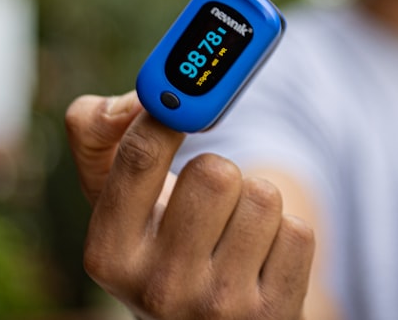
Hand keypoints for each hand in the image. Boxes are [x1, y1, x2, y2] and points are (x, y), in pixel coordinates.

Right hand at [65, 92, 314, 319]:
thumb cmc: (164, 245)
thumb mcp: (118, 201)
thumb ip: (100, 136)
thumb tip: (137, 99)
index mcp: (109, 253)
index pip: (139, 154)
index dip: (170, 111)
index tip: (187, 101)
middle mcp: (157, 287)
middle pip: (214, 171)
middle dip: (221, 172)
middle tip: (211, 201)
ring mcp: (216, 306)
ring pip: (262, 196)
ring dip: (257, 203)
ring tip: (236, 235)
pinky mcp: (270, 314)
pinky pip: (297, 231)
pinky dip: (287, 235)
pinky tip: (262, 260)